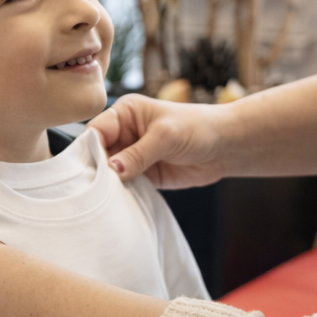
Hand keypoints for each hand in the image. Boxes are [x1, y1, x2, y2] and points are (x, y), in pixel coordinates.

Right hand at [88, 94, 232, 187]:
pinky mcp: (143, 175)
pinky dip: (122, 194)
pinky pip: (125, 186)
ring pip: (109, 173)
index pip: (96, 130)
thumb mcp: (166, 136)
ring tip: (105, 199)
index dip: (91, 149)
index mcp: (125, 113)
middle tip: (94, 189)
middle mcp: (125, 133)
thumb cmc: (198, 128)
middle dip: (97, 170)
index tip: (90, 169)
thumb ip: (138, 153)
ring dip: (109, 185)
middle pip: (99, 154)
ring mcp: (132, 156)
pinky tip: (119, 203)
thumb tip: (112, 169)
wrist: (226, 147)